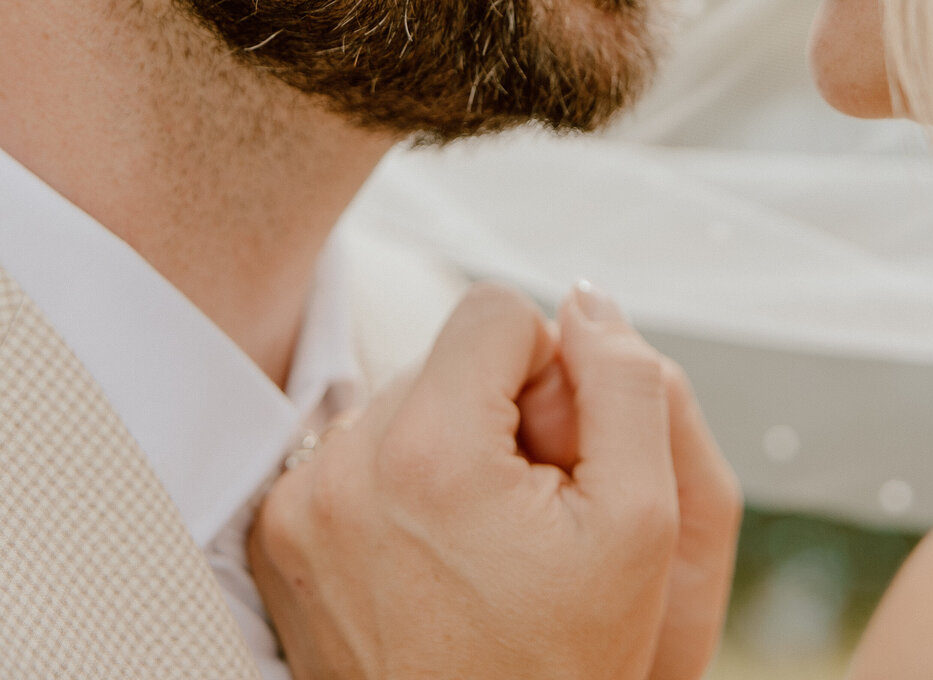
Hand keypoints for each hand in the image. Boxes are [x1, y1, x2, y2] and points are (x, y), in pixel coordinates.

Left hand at [249, 281, 738, 679]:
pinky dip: (397, 488)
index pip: (493, 309)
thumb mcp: (642, 525)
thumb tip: (585, 300)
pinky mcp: (278, 540)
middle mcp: (343, 467)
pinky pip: (352, 457)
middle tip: (527, 515)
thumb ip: (626, 386)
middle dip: (499, 413)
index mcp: (429, 452)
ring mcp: (299, 507)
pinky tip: (433, 559)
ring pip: (401, 405)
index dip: (549, 371)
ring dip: (449, 449)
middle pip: (444, 360)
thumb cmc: (563, 665)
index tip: (559, 454)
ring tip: (481, 547)